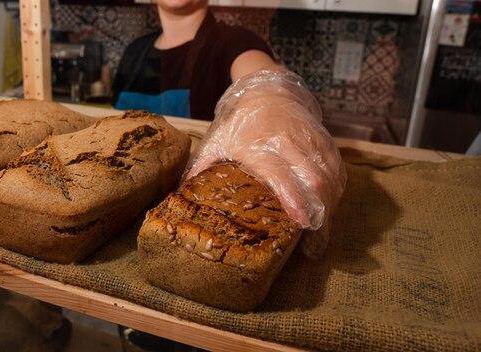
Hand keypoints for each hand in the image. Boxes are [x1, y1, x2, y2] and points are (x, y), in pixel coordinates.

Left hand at [184, 70, 346, 258]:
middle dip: (318, 214)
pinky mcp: (326, 141)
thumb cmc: (239, 121)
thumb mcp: (216, 140)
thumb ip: (202, 166)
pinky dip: (336, 194)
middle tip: (313, 246)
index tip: (301, 223)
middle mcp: (289, 143)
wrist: (268, 90)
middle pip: (314, 181)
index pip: (281, 174)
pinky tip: (329, 211)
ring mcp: (311, 141)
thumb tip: (180, 193)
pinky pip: (338, 171)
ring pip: (330, 178)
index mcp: (259, 145)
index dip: (293, 198)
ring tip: (320, 235)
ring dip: (329, 208)